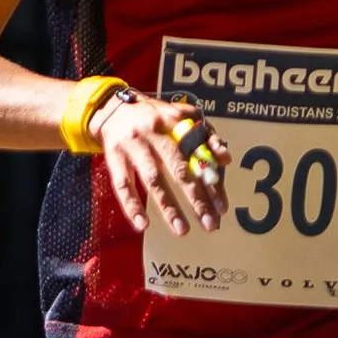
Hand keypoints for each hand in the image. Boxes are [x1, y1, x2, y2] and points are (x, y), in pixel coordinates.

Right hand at [97, 94, 226, 238]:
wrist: (113, 107)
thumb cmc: (154, 117)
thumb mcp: (181, 116)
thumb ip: (205, 135)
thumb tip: (225, 159)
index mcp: (175, 123)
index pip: (199, 155)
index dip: (212, 182)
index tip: (222, 208)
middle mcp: (155, 134)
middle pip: (178, 169)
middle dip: (196, 199)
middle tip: (210, 225)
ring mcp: (133, 147)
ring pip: (152, 180)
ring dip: (168, 207)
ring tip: (182, 230)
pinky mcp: (114, 158)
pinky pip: (123, 185)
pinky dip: (132, 205)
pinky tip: (143, 224)